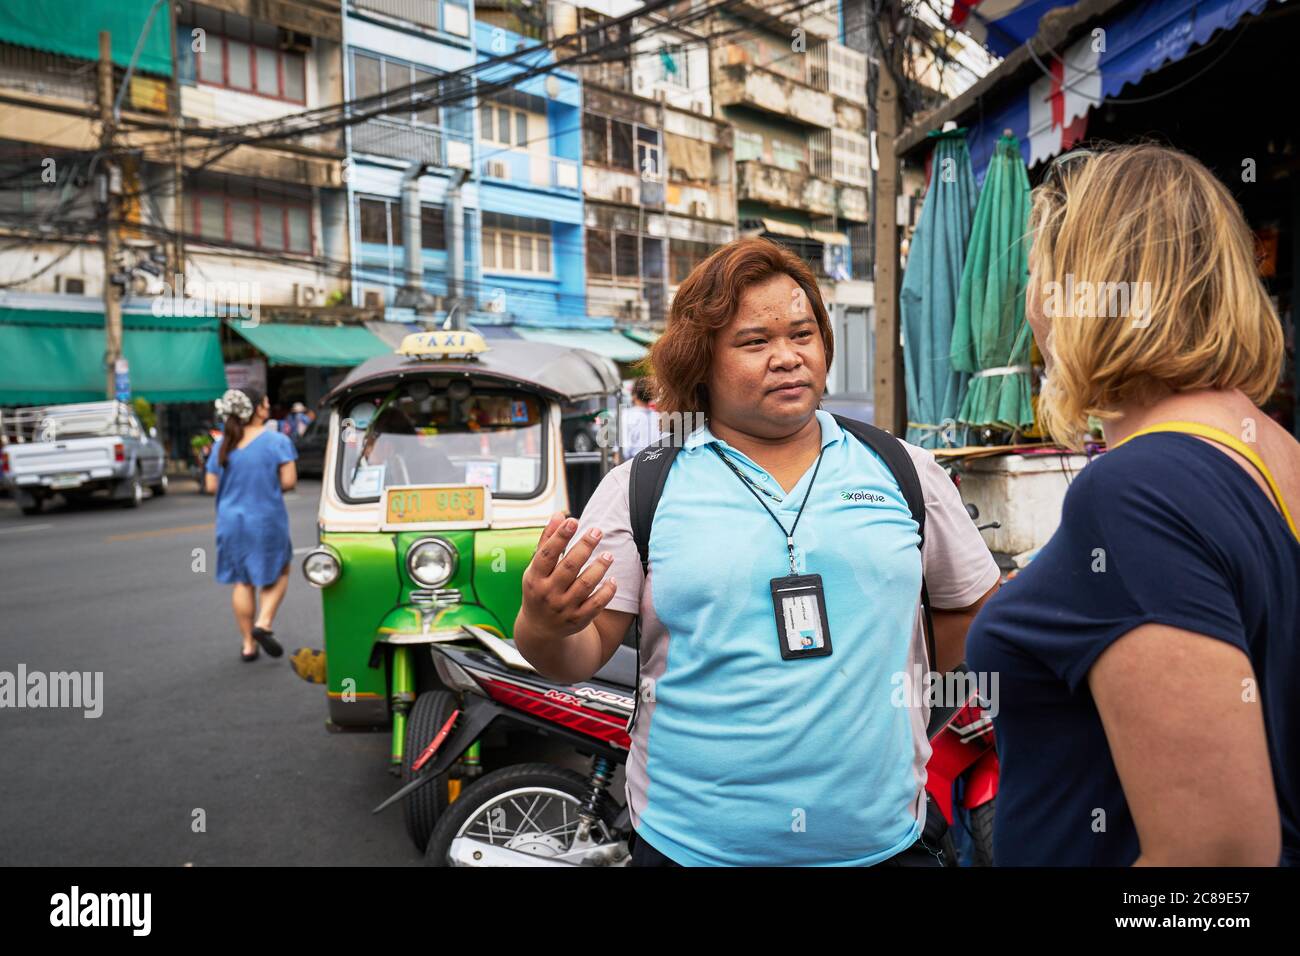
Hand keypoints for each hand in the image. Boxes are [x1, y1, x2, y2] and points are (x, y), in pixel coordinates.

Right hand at [520, 512, 617, 640]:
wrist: (540, 629)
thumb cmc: (540, 589)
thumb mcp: (537, 567)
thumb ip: (547, 540)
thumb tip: (559, 515)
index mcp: (535, 577)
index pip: (547, 554)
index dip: (560, 536)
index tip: (573, 520)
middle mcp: (548, 593)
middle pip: (569, 567)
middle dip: (584, 547)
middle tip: (597, 531)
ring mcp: (563, 607)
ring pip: (585, 584)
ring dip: (599, 567)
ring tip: (608, 554)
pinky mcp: (578, 619)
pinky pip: (597, 604)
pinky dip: (607, 591)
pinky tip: (612, 579)